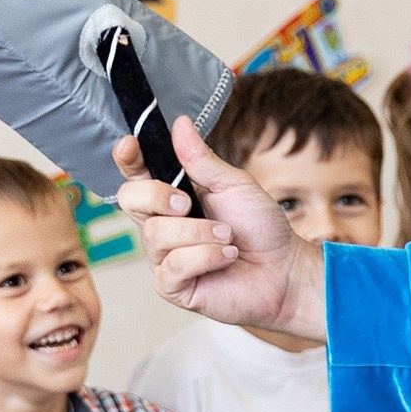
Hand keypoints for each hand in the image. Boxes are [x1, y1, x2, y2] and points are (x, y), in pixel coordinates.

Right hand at [112, 119, 326, 341]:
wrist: (283, 268)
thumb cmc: (260, 228)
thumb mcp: (233, 184)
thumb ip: (201, 159)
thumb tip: (180, 124)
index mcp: (172, 197)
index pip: (136, 176)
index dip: (127, 160)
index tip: (130, 145)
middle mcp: (161, 226)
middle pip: (130, 200)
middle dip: (157, 196)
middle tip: (188, 203)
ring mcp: (163, 257)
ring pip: (155, 234)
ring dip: (199, 232)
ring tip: (227, 237)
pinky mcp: (172, 286)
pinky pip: (172, 266)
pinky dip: (206, 257)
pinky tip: (225, 257)